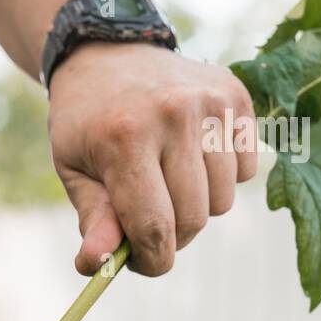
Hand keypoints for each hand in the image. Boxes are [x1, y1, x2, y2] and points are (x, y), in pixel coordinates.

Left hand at [46, 42, 257, 276]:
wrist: (108, 54)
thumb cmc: (87, 122)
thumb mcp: (74, 169)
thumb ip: (93, 219)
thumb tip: (95, 266)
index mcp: (126, 137)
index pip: (154, 225)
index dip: (151, 260)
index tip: (143, 263)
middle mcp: (174, 115)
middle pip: (193, 219)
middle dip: (171, 237)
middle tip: (148, 222)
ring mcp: (211, 102)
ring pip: (222, 201)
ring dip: (197, 208)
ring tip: (166, 183)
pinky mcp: (238, 96)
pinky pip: (246, 171)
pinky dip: (222, 179)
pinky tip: (192, 157)